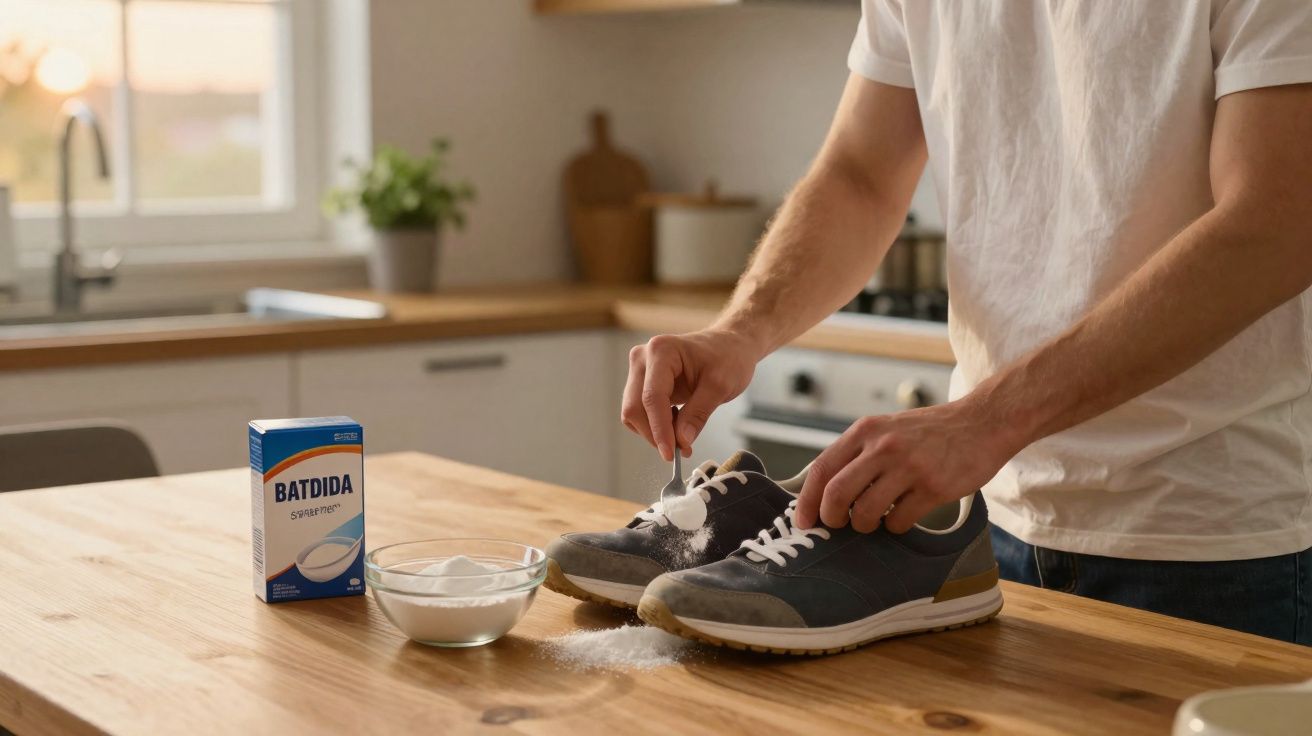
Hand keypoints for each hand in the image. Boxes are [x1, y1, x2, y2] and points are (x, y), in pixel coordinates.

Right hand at [621, 329, 762, 460]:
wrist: (729, 346)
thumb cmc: (728, 357)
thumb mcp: (720, 385)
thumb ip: (698, 413)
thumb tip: (681, 441)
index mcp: (661, 351)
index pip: (652, 397)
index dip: (659, 429)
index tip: (670, 454)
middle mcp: (643, 359)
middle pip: (635, 407)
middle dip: (655, 433)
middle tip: (680, 450)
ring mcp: (641, 371)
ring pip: (634, 413)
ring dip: (654, 432)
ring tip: (683, 436)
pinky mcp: (643, 383)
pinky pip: (640, 412)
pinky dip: (655, 426)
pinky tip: (677, 424)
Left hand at [794, 397, 1025, 532]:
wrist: (982, 422)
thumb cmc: (929, 432)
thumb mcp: (886, 429)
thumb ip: (857, 454)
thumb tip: (822, 493)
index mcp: (865, 431)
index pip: (822, 469)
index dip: (807, 501)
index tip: (803, 521)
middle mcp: (883, 447)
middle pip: (836, 494)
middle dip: (831, 518)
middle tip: (838, 525)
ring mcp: (909, 467)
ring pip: (866, 513)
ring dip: (864, 526)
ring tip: (874, 521)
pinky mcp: (933, 488)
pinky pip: (898, 522)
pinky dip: (895, 527)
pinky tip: (903, 516)